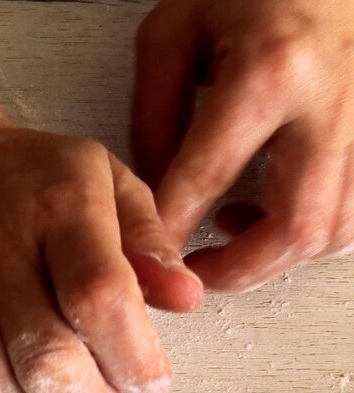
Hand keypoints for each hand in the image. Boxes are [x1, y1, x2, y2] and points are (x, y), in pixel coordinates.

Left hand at [133, 0, 353, 294]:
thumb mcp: (174, 33)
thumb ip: (154, 114)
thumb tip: (152, 189)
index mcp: (272, 71)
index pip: (208, 176)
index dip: (170, 228)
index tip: (145, 258)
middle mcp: (334, 102)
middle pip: (296, 224)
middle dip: (238, 268)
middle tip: (195, 271)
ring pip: (339, 229)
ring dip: (280, 254)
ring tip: (232, 233)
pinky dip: (320, 231)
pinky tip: (283, 212)